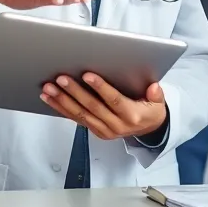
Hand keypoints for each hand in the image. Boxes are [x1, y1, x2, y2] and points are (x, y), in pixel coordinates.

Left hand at [41, 73, 167, 140]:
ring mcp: (103, 130)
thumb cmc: (150, 111)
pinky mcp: (95, 131)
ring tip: (49, 88)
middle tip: (61, 79)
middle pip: (92, 107)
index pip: (113, 100)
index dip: (100, 88)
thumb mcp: (158, 103)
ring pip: (80, 114)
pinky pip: (76, 119)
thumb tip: (153, 86)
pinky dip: (61, 108)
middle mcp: (116, 125)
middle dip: (74, 92)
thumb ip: (156, 94)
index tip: (87, 75)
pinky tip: (50, 99)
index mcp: (131, 116)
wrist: (148, 130)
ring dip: (62, 100)